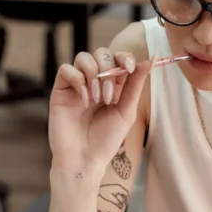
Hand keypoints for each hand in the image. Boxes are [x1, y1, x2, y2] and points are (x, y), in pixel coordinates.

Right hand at [48, 47, 155, 174]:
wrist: (84, 159)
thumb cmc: (106, 140)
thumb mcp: (126, 111)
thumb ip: (136, 84)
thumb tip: (150, 59)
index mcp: (114, 84)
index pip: (119, 57)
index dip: (124, 57)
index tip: (129, 68)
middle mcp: (95, 81)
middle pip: (101, 53)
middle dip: (108, 71)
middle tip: (109, 98)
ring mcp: (77, 84)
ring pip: (83, 57)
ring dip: (93, 75)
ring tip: (96, 100)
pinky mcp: (61, 89)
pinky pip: (66, 69)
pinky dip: (77, 81)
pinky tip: (83, 101)